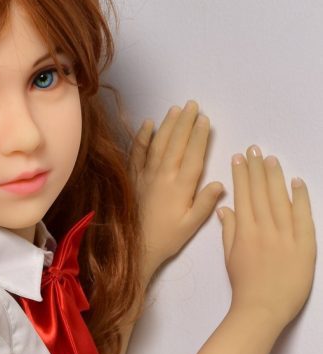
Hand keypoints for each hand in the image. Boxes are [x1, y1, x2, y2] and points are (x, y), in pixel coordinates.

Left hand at [130, 100, 224, 285]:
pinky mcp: (134, 179)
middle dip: (185, 122)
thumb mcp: (191, 225)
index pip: (194, 155)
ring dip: (168, 125)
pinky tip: (147, 124)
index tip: (205, 119)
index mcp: (181, 187)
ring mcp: (146, 175)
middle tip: (192, 104)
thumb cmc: (167, 238)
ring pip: (158, 144)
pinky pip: (137, 153)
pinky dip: (142, 137)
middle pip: (176, 143)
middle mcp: (163, 176)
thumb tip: (219, 183)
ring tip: (176, 109)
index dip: (200, 136)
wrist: (135, 248)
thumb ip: (205, 203)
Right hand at [219, 147, 315, 329]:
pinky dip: (300, 197)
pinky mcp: (303, 245)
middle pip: (260, 191)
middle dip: (256, 168)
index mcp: (245, 232)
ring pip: (280, 198)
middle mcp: (265, 229)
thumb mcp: (230, 259)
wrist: (261, 310)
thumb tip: (225, 209)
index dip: (241, 175)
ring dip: (275, 177)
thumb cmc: (244, 288)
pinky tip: (296, 182)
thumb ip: (229, 232)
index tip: (240, 158)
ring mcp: (285, 235)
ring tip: (271, 159)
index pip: (243, 195)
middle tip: (255, 149)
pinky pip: (303, 215)